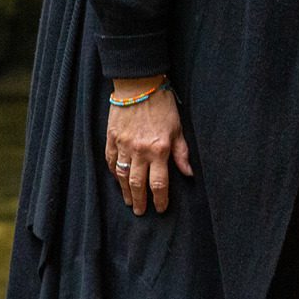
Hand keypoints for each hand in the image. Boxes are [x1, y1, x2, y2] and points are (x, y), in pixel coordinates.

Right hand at [104, 78, 193, 214]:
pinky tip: (117, 181)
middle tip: (141, 212)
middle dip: (141, 200)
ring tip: (130, 202)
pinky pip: (110, 162)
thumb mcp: (178, 128)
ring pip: (121, 176)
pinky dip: (113, 173)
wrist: (139, 86)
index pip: (159, 183)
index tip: (161, 209)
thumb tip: (189, 173)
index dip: (160, 199)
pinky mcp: (110, 139)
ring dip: (126, 192)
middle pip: (138, 184)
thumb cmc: (163, 105)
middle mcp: (139, 151)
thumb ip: (182, 153)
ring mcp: (122, 146)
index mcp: (159, 149)